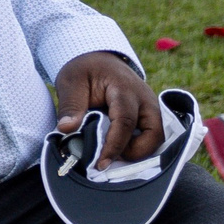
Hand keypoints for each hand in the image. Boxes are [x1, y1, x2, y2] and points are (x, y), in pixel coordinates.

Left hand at [52, 51, 161, 167]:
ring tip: (113, 153)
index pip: (125, 122)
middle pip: (154, 133)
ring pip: (158, 137)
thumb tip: (66, 129)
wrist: (99, 59)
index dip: (114, 146)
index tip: (100, 163)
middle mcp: (145, 99)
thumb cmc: (85, 70)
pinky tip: (119, 149)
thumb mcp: (71, 82)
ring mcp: (151, 107)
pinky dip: (139, 146)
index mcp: (125, 90)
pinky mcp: (149, 114)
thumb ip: (70, 106)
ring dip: (139, 150)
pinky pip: (152, 135)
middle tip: (109, 158)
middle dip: (136, 152)